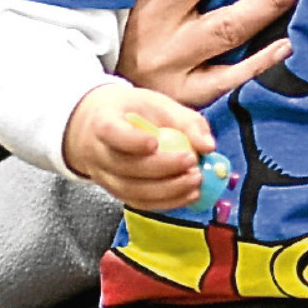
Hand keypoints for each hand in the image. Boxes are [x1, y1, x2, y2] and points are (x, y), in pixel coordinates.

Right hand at [61, 82, 216, 211]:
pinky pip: (140, 204)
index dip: (132, 141)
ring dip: (168, 190)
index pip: (112, 133)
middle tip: (192, 162)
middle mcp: (98, 154)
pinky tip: (188, 195)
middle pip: (126, 167)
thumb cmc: (133, 112)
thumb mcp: (157, 103)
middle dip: (162, 168)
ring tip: (195, 181)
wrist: (99, 128)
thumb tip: (209, 146)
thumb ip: (186, 121)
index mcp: (103, 122)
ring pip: (133, 191)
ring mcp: (105, 178)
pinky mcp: (117, 194)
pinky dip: (166, 202)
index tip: (155, 142)